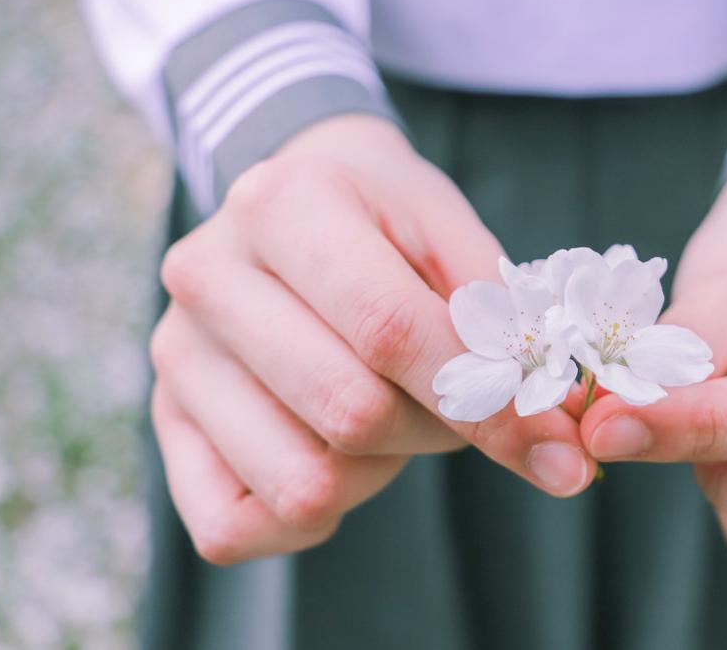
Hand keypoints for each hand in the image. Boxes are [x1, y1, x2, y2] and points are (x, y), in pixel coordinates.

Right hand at [151, 115, 595, 564]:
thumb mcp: (454, 235)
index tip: (558, 449)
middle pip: (352, 413)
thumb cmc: (387, 218)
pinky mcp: (163, 419)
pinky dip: (310, 513)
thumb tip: (562, 432)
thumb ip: (506, 327)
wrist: (292, 199)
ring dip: (378, 471)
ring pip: (302, 481)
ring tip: (389, 410)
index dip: (485, 401)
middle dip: (439, 430)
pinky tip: (338, 457)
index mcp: (287, 204)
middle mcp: (209, 275)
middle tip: (460, 402)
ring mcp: (176, 352)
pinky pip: (232, 527)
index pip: (390, 329)